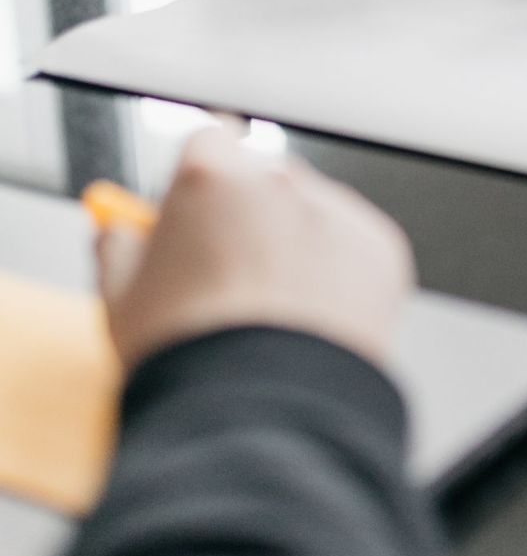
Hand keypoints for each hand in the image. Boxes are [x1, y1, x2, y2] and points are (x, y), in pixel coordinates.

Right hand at [95, 127, 413, 372]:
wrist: (262, 413)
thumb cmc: (189, 360)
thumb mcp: (121, 302)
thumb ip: (118, 249)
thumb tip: (117, 232)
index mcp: (212, 178)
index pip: (207, 142)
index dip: (199, 180)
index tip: (198, 207)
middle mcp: (281, 181)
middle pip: (264, 179)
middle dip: (249, 215)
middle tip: (230, 276)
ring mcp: (337, 210)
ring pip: (313, 215)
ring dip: (297, 245)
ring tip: (271, 314)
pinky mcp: (380, 247)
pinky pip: (355, 249)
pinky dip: (339, 276)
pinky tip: (310, 322)